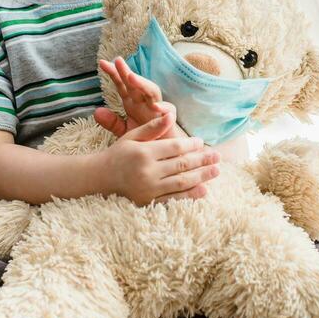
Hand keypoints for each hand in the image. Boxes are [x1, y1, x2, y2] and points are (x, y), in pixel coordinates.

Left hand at [95, 56, 182, 139]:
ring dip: (143, 84)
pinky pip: (169, 111)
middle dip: (127, 72)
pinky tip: (155, 106)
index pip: (122, 85)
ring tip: (131, 77)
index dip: (114, 74)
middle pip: (136, 84)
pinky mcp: (169, 119)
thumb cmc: (146, 139)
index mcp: (133, 102)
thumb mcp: (126, 132)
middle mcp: (144, 102)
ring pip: (152, 91)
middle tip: (117, 61)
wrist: (164, 154)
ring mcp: (157, 109)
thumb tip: (96, 112)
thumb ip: (112, 122)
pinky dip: (163, 108)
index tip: (102, 63)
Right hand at [97, 112, 220, 205]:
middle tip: (217, 156)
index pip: (174, 148)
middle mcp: (147, 171)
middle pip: (181, 165)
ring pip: (181, 182)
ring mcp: (148, 189)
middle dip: (202, 160)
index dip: (191, 145)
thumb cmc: (118, 154)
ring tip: (216, 171)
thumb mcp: (132, 137)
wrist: (100, 178)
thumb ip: (152, 128)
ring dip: (201, 176)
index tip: (202, 142)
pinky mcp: (148, 202)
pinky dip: (190, 195)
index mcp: (143, 153)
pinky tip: (203, 190)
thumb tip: (171, 115)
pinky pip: (173, 199)